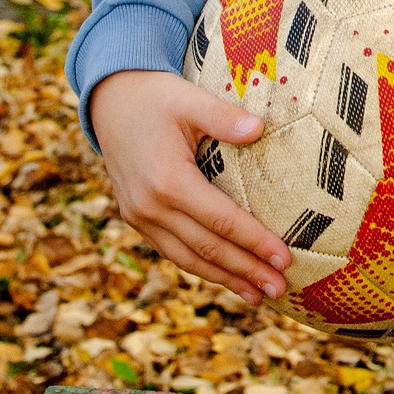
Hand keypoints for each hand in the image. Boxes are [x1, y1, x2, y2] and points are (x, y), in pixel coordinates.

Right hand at [90, 69, 290, 303]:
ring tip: (257, 295)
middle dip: (246, 271)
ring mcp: (139, 216)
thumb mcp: (190, 99)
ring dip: (224, 278)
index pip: (221, 221)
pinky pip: (172, 251)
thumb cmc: (156, 98)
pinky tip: (223, 277)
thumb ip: (224, 117)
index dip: (254, 242)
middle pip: (207, 248)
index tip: (285, 259)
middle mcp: (150, 207)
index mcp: (168, 181)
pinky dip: (199, 267)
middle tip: (279, 288)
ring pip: (187, 258)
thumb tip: (260, 129)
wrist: (108, 101)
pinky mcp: (136, 218)